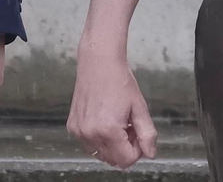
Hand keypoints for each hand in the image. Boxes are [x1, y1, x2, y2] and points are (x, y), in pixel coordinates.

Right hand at [67, 51, 158, 169]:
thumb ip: (147, 134)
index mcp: (108, 130)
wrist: (99, 63)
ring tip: (117, 122)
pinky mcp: (72, 127)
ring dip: (112, 145)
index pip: (126, 160)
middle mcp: (90, 133)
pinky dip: (99, 138)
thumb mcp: (139, 107)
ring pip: (101, 154)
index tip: (138, 134)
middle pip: (113, 160)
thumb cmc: (119, 81)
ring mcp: (79, 131)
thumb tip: (150, 154)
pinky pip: (89, 144)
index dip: (137, 151)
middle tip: (129, 126)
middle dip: (125, 148)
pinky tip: (104, 119)